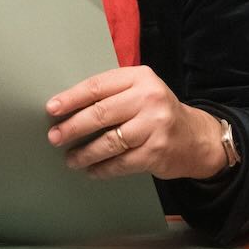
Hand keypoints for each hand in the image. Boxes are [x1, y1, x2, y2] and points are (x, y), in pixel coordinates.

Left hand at [46, 66, 226, 181]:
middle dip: (73, 127)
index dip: (71, 98)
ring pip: (109, 141)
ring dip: (85, 152)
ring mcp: (155, 127)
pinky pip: (121, 163)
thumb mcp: (140, 91)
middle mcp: (149, 99)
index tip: (52, 109)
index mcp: (140, 78)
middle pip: (100, 113)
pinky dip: (103, 168)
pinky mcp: (157, 152)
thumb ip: (112, 93)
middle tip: (55, 136)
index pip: (97, 86)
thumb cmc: (157, 111)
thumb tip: (68, 107)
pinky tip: (91, 170)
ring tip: (70, 158)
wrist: (197, 138)